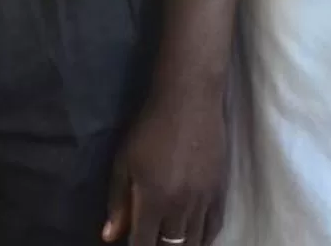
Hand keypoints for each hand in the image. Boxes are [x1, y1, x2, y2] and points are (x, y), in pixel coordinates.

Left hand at [102, 81, 228, 245]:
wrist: (189, 100)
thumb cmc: (149, 128)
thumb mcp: (123, 163)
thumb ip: (117, 203)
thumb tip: (110, 237)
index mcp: (153, 201)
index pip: (143, 245)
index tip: (134, 245)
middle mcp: (180, 207)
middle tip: (152, 241)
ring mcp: (203, 200)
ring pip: (195, 242)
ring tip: (172, 243)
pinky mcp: (220, 190)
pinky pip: (215, 226)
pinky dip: (205, 238)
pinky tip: (197, 240)